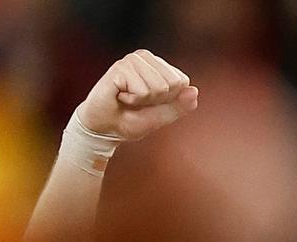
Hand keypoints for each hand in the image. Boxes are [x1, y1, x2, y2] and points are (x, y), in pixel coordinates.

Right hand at [76, 49, 198, 141]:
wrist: (102, 128)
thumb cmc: (129, 120)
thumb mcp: (160, 117)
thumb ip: (178, 106)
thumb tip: (194, 91)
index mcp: (158, 65)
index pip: (182, 82)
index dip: (168, 100)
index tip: (149, 103)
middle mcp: (146, 57)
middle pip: (173, 84)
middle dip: (157, 100)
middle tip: (137, 101)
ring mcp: (133, 60)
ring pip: (159, 87)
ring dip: (143, 101)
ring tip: (127, 98)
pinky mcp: (121, 66)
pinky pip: (142, 91)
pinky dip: (132, 100)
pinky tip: (119, 95)